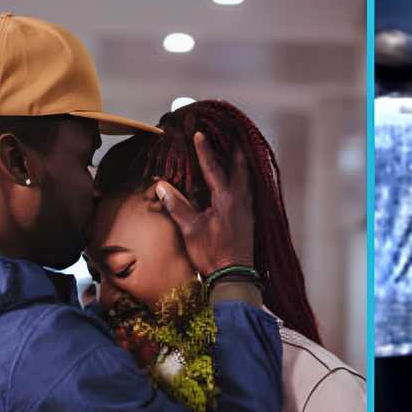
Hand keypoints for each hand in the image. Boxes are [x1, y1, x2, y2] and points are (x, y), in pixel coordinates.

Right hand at [153, 132, 254, 276]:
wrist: (234, 276)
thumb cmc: (212, 254)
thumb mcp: (190, 230)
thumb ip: (178, 206)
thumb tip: (162, 187)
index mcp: (226, 199)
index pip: (213, 168)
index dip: (204, 151)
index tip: (200, 134)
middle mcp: (240, 200)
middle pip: (239, 169)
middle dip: (234, 151)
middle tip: (232, 136)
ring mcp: (248, 210)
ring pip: (246, 180)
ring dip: (240, 165)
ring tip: (237, 154)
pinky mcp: (249, 219)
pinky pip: (248, 192)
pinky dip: (243, 181)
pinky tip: (239, 184)